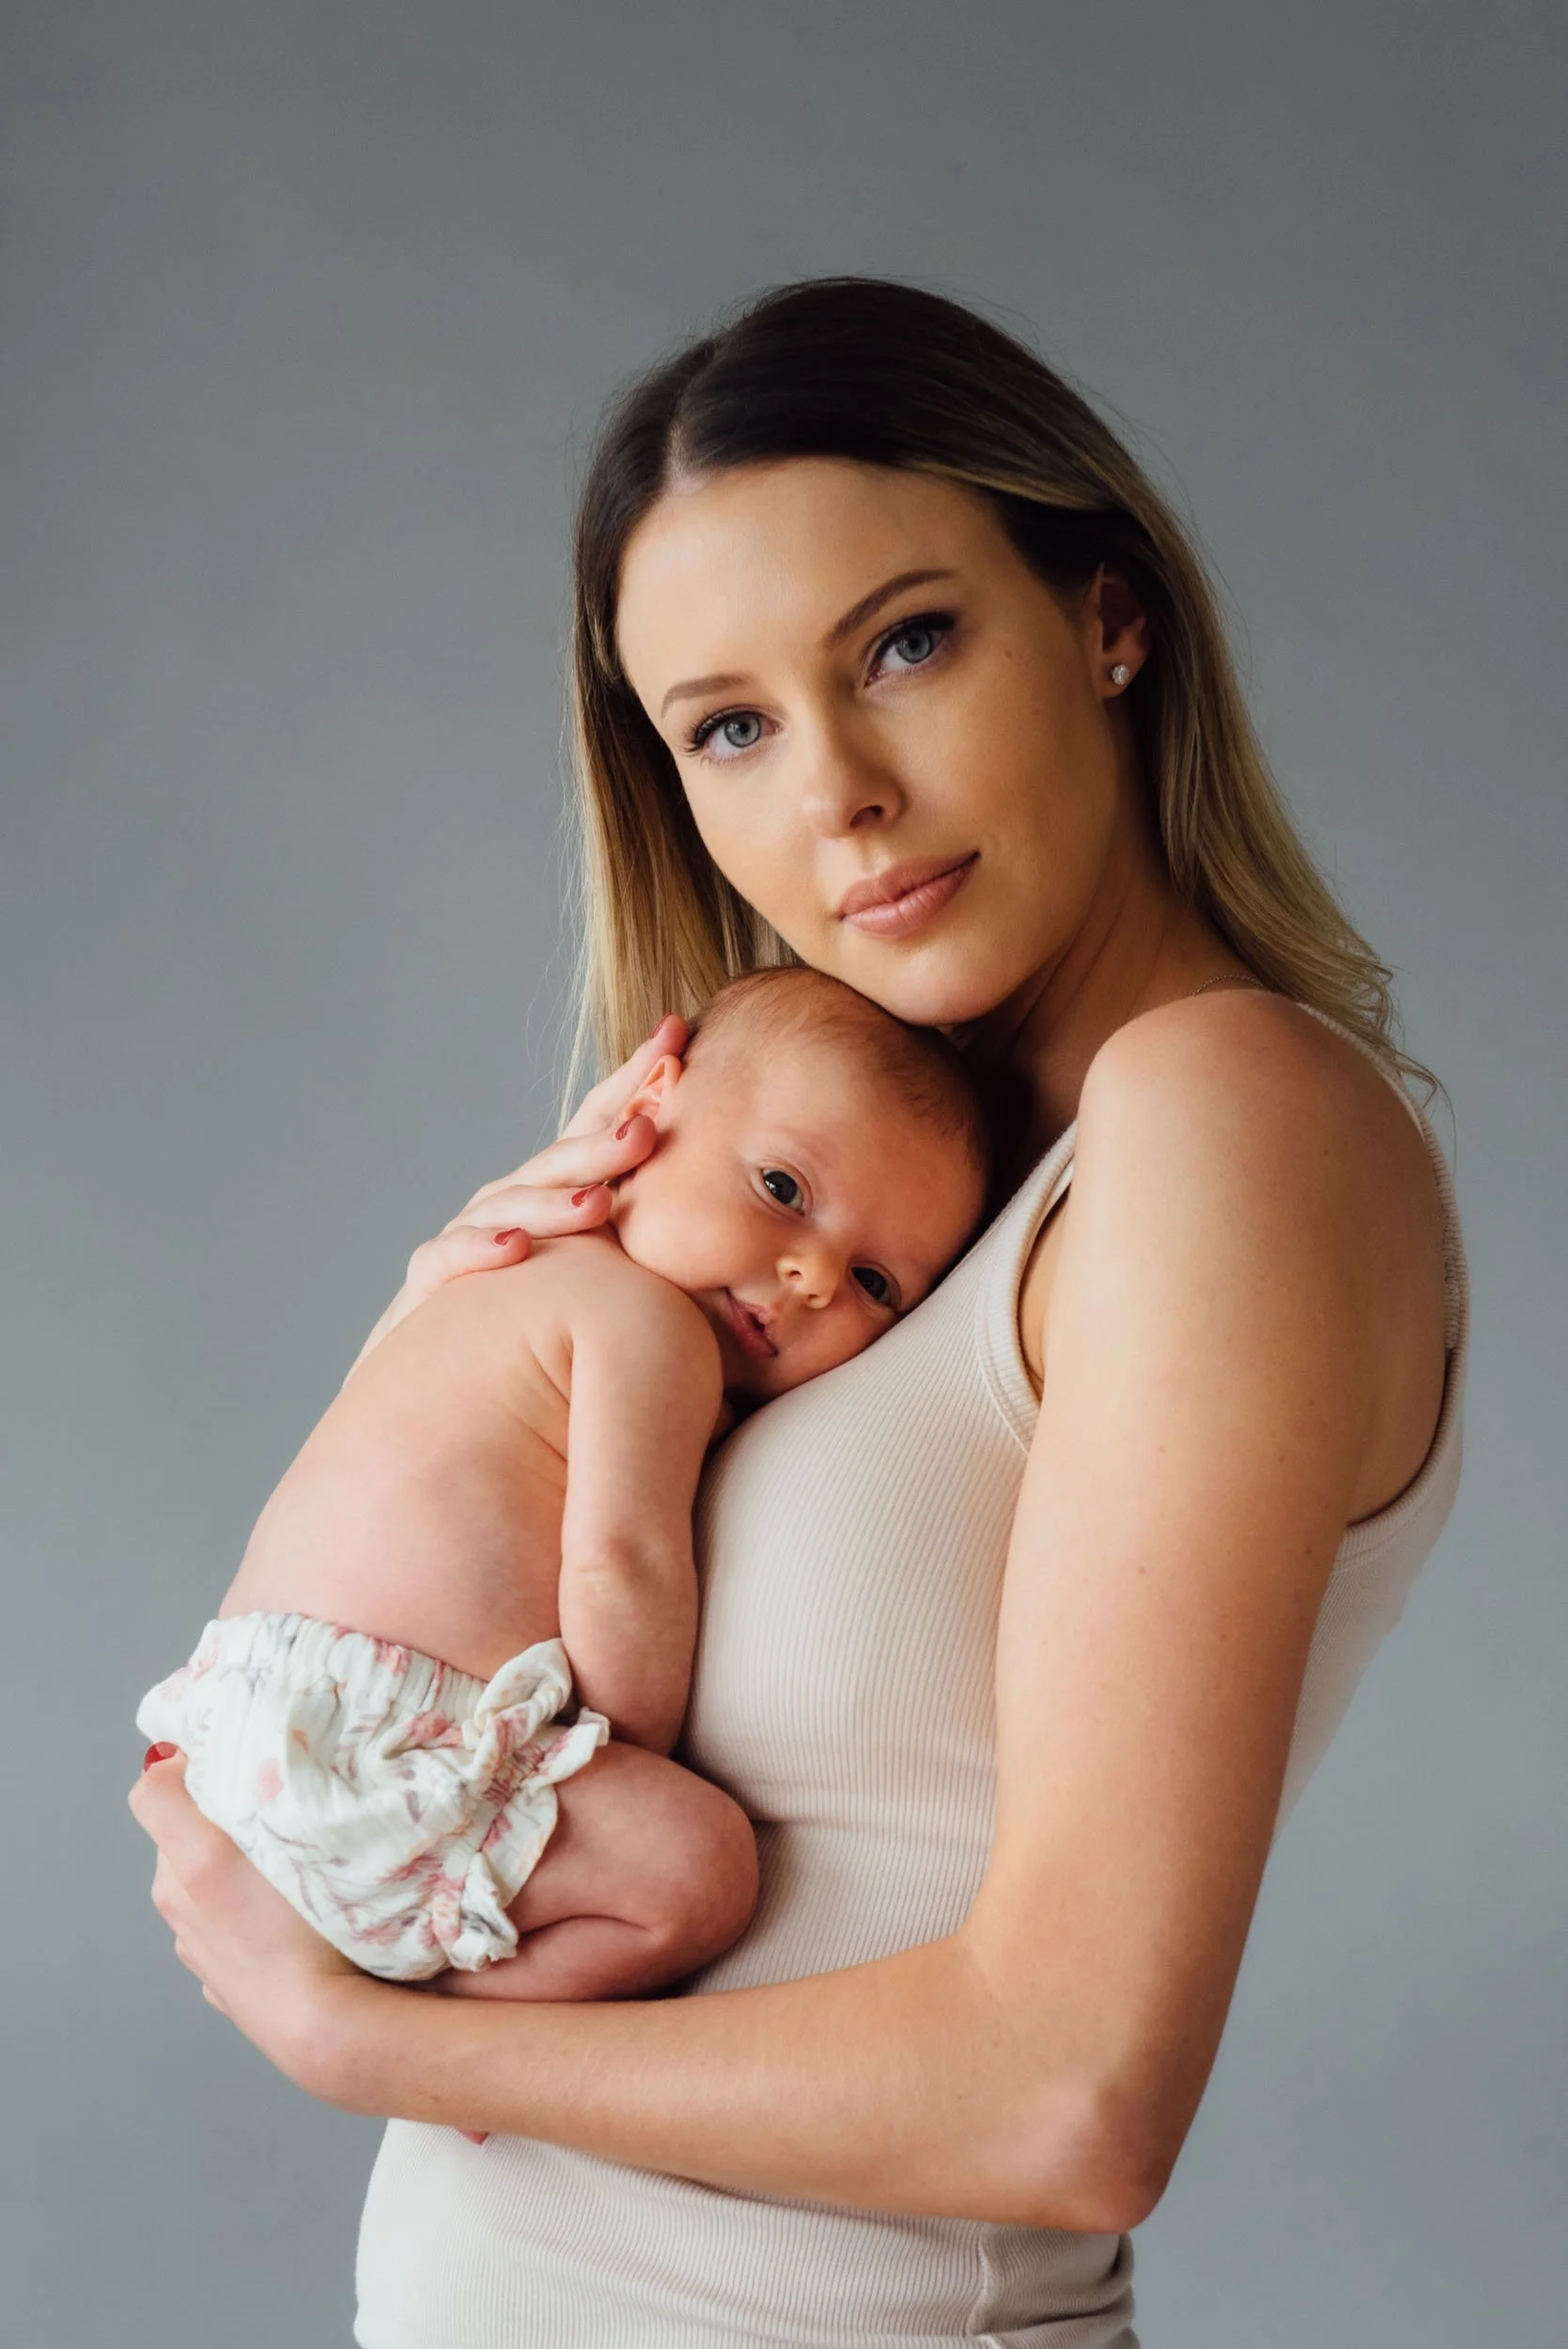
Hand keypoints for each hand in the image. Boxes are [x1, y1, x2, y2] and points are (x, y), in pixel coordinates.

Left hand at [129, 1748, 365, 2094]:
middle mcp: (175, 1900)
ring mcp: (191, 1945)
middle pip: (181, 1832)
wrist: (323, 2026)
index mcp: (188, 1860)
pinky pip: (222, 1925)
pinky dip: (243, 1914)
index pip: (157, 1785)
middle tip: (280, 1815)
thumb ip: (246, 1785)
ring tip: (291, 1874)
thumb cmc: (315, 1928)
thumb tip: (204, 1755)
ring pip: (201, 1881)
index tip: (242, 1762)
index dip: (194, 1764)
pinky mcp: (214, 1980)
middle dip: (219, 1817)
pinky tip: (288, 1922)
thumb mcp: (288, 1835)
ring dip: (233, 1868)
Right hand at [351, 1012, 689, 1369]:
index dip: (636, 1077)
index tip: (677, 1031)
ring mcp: (471, 1235)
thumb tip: (758, 1257)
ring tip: (598, 1204)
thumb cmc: (554, 1338)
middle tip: (649, 1129)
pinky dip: (480, 1250)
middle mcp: (515, 1202)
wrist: (452, 1394)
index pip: (600, 1123)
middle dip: (605, 1142)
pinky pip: (450, 1258)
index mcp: (563, 1192)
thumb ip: (668, 1261)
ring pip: (511, 1203)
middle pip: (562, 1160)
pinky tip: (515, 1249)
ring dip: (555, 1201)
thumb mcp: (619, 1289)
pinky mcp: (431, 1282)